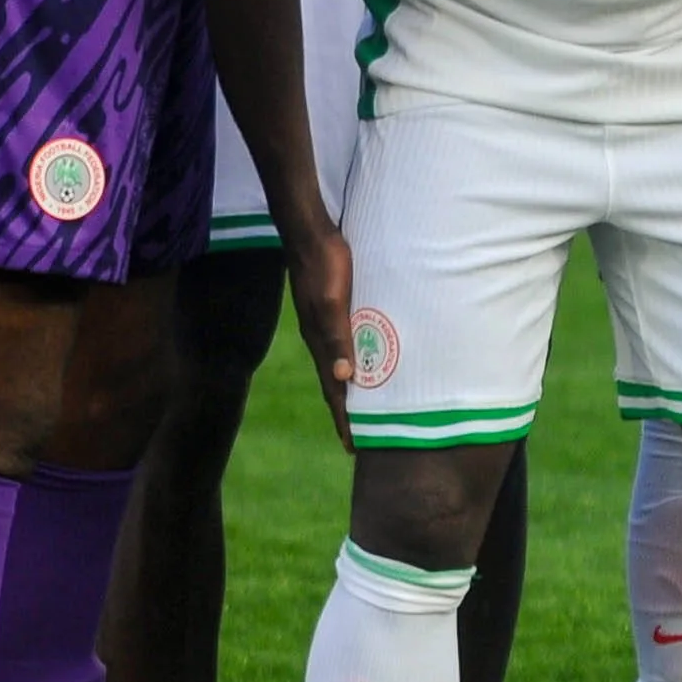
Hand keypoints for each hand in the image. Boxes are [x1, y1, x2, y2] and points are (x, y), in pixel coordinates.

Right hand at [286, 217, 358, 444]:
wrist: (312, 235)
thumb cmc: (325, 266)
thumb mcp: (331, 302)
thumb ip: (337, 337)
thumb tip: (344, 378)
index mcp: (320, 343)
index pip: (334, 390)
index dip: (344, 417)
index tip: (354, 447)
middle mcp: (323, 339)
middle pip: (337, 384)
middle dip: (348, 412)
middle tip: (363, 440)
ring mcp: (329, 325)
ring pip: (342, 366)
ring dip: (354, 389)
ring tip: (368, 409)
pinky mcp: (338, 310)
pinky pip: (348, 345)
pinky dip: (358, 361)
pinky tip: (370, 362)